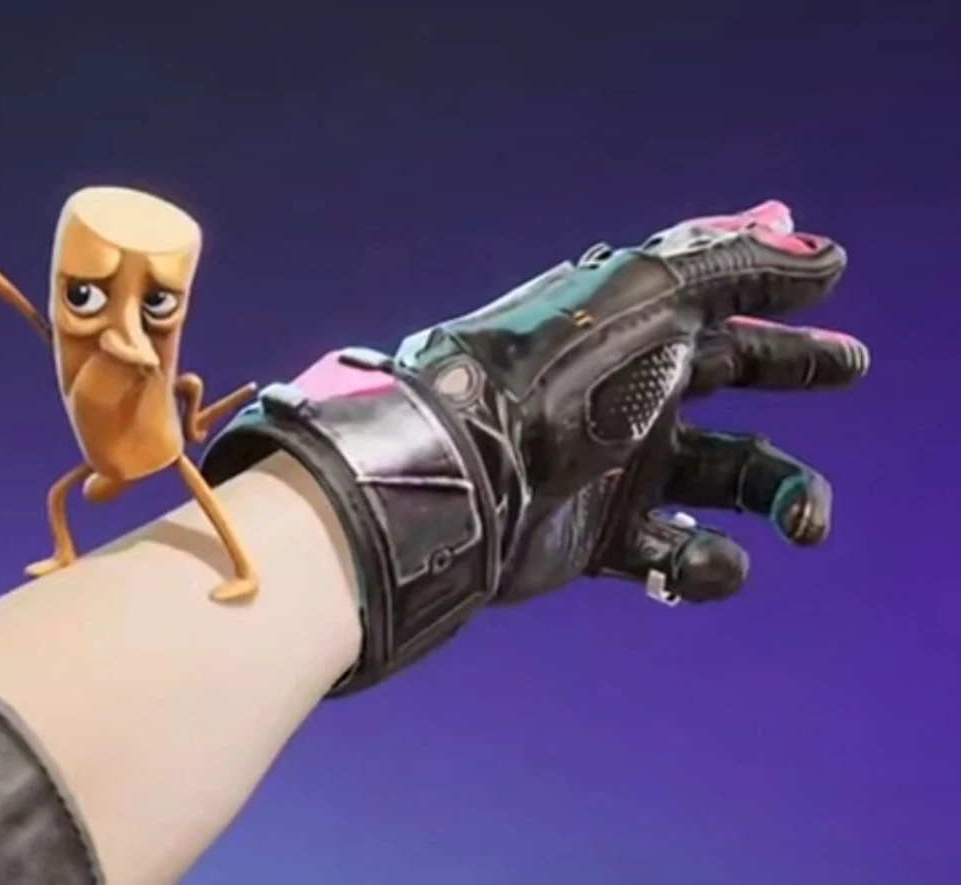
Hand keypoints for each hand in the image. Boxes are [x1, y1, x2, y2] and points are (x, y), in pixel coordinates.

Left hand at [395, 200, 867, 604]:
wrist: (469, 471)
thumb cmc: (555, 369)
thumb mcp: (652, 295)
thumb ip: (739, 266)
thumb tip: (827, 253)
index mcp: (639, 329)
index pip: (726, 307)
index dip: (783, 303)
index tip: (838, 302)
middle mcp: (632, 392)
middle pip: (734, 376)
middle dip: (795, 371)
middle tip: (850, 367)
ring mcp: (617, 467)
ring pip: (728, 478)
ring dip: (785, 495)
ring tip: (807, 520)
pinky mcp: (599, 538)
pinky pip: (677, 558)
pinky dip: (711, 566)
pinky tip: (716, 561)